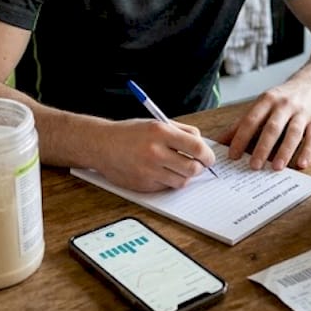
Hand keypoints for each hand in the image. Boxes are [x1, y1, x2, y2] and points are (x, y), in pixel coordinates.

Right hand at [93, 119, 216, 192]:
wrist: (102, 145)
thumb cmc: (130, 133)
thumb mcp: (156, 123)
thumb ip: (181, 131)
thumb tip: (202, 143)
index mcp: (161, 132)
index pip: (197, 147)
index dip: (207, 155)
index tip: (208, 157)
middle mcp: (155, 152)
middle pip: (193, 167)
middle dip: (199, 167)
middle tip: (197, 164)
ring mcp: (149, 170)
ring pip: (182, 181)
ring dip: (184, 175)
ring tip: (177, 167)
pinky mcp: (144, 184)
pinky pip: (167, 187)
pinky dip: (169, 181)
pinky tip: (161, 172)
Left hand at [218, 77, 310, 170]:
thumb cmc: (282, 99)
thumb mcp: (261, 105)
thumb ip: (242, 123)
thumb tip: (220, 142)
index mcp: (267, 100)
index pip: (251, 120)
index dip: (241, 138)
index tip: (233, 155)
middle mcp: (284, 105)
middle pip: (272, 127)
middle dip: (262, 147)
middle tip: (254, 166)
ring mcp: (302, 113)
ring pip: (293, 133)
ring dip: (284, 151)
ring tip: (276, 168)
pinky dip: (308, 152)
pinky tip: (301, 164)